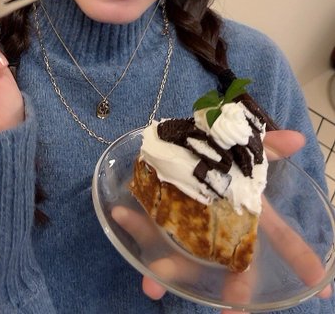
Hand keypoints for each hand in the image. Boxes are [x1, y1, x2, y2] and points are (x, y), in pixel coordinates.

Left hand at [113, 130, 332, 311]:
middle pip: (231, 265)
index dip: (299, 261)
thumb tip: (300, 138)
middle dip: (234, 289)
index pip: (279, 240)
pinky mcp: (158, 217)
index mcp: (244, 212)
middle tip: (231, 310)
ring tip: (151, 285)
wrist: (180, 145)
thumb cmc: (217, 156)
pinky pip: (144, 224)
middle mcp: (217, 227)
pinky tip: (119, 214)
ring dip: (166, 271)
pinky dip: (130, 220)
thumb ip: (268, 145)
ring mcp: (186, 227)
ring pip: (182, 259)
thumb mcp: (243, 147)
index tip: (320, 293)